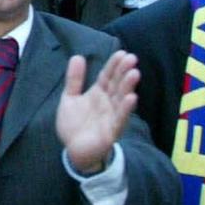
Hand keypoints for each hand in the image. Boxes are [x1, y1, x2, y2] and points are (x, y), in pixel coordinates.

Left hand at [54, 51, 139, 175]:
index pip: (107, 76)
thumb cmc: (74, 125)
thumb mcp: (69, 98)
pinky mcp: (111, 132)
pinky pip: (120, 119)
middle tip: (132, 58)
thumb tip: (77, 56)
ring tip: (134, 73)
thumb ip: (74, 79)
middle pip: (117, 85)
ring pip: (121, 99)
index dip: (114, 65)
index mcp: (99, 94)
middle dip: (124, 72)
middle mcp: (108, 103)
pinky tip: (131, 98)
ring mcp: (111, 117)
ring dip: (128, 87)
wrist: (74, 151)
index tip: (122, 52)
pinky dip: (125, 109)